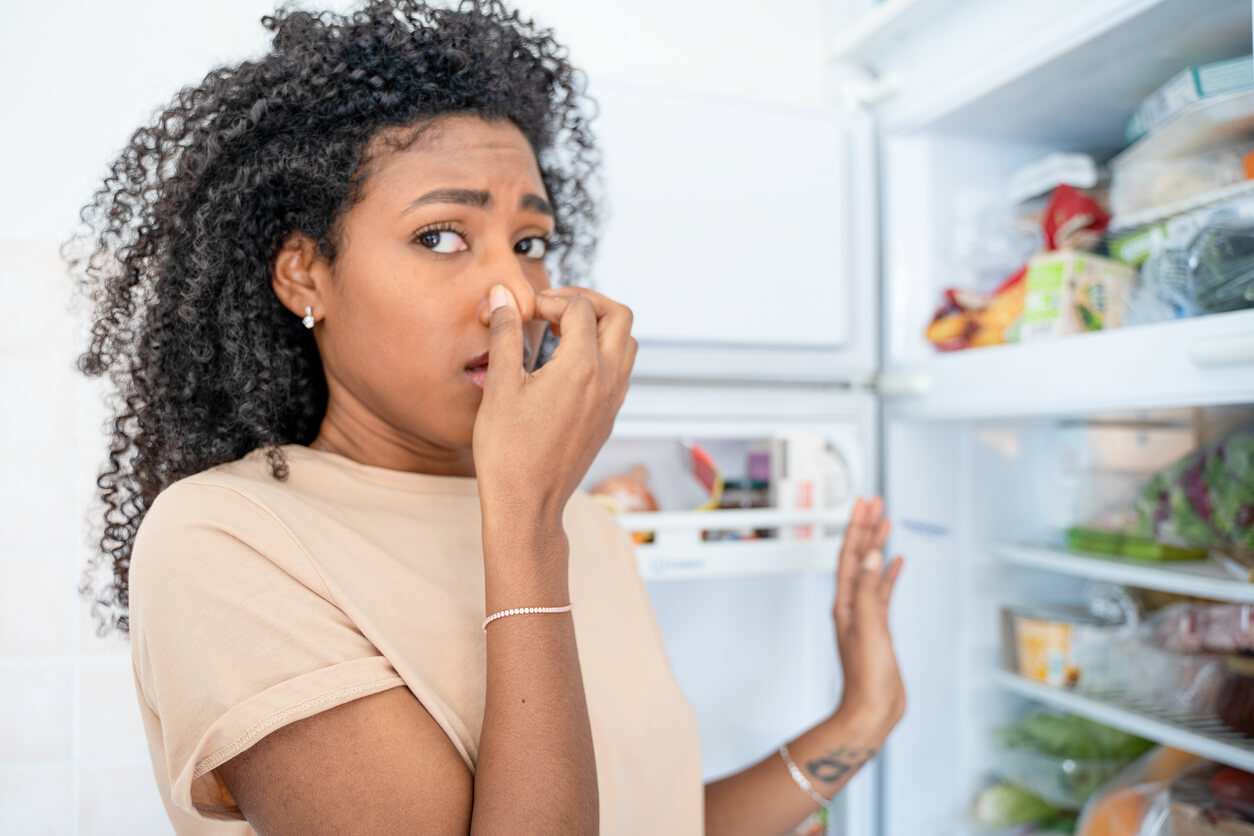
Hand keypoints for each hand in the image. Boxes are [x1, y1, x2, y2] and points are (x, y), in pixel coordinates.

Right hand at [472, 284, 636, 531]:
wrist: (528, 505)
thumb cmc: (509, 452)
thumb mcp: (500, 386)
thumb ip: (506, 334)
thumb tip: (503, 297)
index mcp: (582, 367)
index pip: (580, 308)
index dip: (551, 299)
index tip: (525, 311)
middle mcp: (607, 380)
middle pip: (620, 316)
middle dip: (589, 301)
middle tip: (555, 306)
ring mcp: (613, 401)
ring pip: (626, 344)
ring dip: (600, 327)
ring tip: (562, 331)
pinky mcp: (609, 418)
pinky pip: (620, 371)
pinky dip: (602, 353)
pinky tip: (567, 365)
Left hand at [832, 496, 905, 737]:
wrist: (871, 711)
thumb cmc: (867, 678)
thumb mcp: (869, 629)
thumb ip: (869, 591)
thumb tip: (872, 556)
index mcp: (845, 603)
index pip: (850, 555)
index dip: (858, 527)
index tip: (865, 503)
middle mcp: (851, 605)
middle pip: (858, 557)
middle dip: (866, 528)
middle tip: (875, 502)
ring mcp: (865, 615)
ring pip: (871, 570)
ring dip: (877, 546)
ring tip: (885, 522)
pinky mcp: (879, 627)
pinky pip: (883, 591)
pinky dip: (890, 574)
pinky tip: (897, 563)